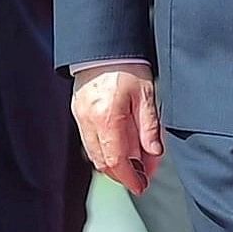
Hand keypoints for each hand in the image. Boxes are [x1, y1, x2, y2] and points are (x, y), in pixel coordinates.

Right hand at [73, 64, 164, 191]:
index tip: (142, 186)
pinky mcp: (78, 112)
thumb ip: (149, 127)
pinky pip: (89, 140)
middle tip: (142, 178)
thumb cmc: (128, 66)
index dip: (129, 178)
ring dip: (113, 164)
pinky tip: (121, 147)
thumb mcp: (147, 95)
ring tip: (135, 164)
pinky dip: (105, 150)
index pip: (116, 160)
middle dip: (122, 174)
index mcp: (107, 117)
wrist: (104, 45)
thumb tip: (154, 154)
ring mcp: (80, 116)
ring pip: (94, 153)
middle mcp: (89, 120)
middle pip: (102, 161)